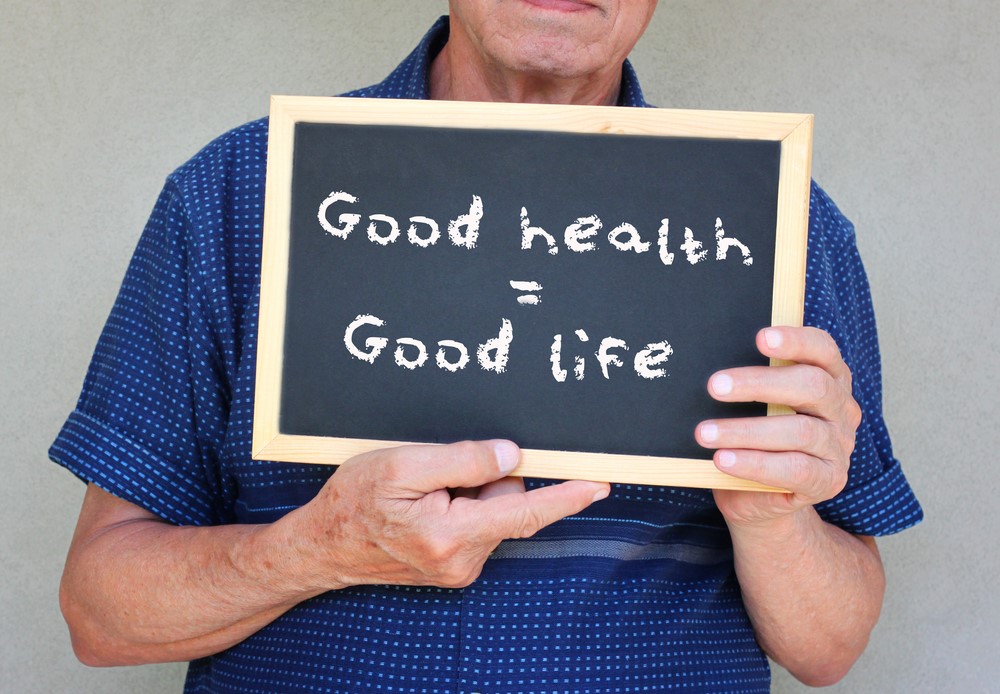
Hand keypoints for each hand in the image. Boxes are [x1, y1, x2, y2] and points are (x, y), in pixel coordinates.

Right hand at [284, 440, 609, 588]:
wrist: (323, 546)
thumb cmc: (355, 501)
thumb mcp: (403, 465)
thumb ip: (463, 459)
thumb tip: (513, 457)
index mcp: (453, 535)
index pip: (526, 511)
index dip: (567, 495)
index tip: (601, 484)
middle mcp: (464, 560)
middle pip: (507, 502)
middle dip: (485, 477)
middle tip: (438, 471)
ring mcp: (460, 567)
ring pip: (492, 511)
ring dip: (469, 492)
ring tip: (422, 491)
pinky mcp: (454, 566)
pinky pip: (477, 523)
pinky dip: (461, 506)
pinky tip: (425, 505)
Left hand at [696, 327, 861, 528]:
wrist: (757, 495)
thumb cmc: (753, 437)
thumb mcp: (754, 405)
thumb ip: (749, 382)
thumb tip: (715, 367)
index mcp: (829, 379)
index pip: (823, 350)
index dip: (796, 341)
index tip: (761, 337)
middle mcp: (840, 409)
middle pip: (812, 386)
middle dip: (759, 383)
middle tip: (715, 386)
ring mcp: (838, 447)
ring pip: (799, 431)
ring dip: (745, 430)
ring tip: (705, 432)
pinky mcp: (828, 481)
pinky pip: (794, 469)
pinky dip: (754, 463)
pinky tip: (723, 459)